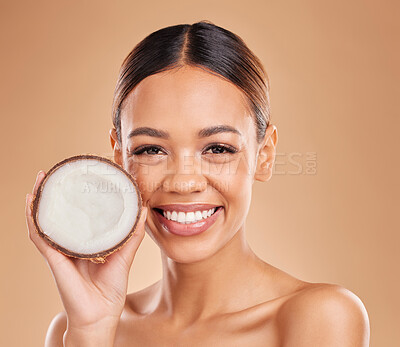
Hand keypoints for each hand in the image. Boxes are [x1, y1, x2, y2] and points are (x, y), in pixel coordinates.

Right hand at [25, 170, 146, 329]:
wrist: (100, 314)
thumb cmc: (110, 288)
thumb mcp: (125, 255)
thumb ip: (133, 234)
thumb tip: (143, 209)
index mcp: (85, 242)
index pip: (77, 215)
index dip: (75, 197)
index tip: (79, 178)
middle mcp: (70, 243)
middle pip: (58, 214)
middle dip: (54, 193)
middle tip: (55, 172)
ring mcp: (60, 250)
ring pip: (44, 220)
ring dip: (40, 200)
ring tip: (41, 179)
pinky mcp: (54, 258)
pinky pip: (39, 236)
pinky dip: (33, 219)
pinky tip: (32, 204)